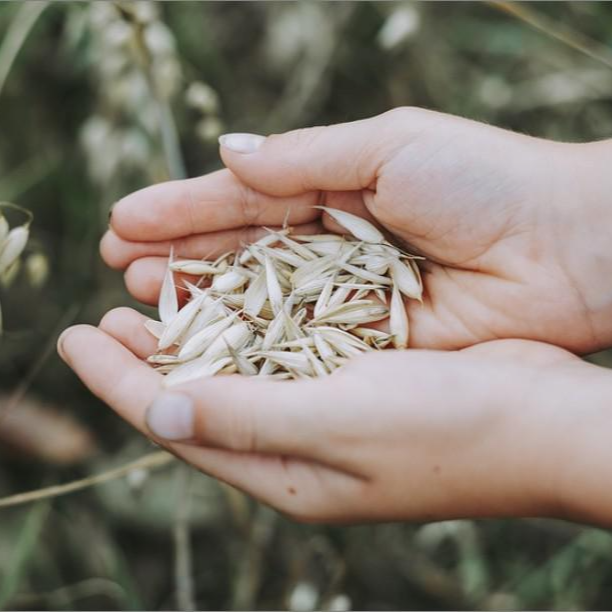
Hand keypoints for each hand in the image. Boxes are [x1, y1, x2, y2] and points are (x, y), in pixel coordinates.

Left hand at [57, 309, 611, 524]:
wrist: (546, 420)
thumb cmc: (452, 430)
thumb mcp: (341, 426)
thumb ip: (248, 419)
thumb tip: (158, 409)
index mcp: (286, 470)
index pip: (177, 422)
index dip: (118, 381)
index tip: (71, 338)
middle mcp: (299, 444)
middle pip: (199, 395)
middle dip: (145, 355)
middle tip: (100, 314)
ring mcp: (329, 409)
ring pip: (238, 367)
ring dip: (193, 332)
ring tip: (147, 296)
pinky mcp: (358, 376)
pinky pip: (283, 347)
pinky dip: (247, 320)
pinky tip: (230, 293)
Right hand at [101, 107, 611, 351]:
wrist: (566, 249)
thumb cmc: (484, 181)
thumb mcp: (387, 146)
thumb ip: (303, 158)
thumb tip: (227, 153)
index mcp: (333, 188)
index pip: (243, 199)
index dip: (183, 209)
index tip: (123, 220)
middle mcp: (331, 246)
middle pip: (240, 252)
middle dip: (180, 255)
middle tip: (117, 264)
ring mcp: (344, 297)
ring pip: (258, 300)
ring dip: (201, 298)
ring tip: (141, 298)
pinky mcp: (365, 341)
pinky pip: (295, 341)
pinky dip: (251, 341)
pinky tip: (203, 340)